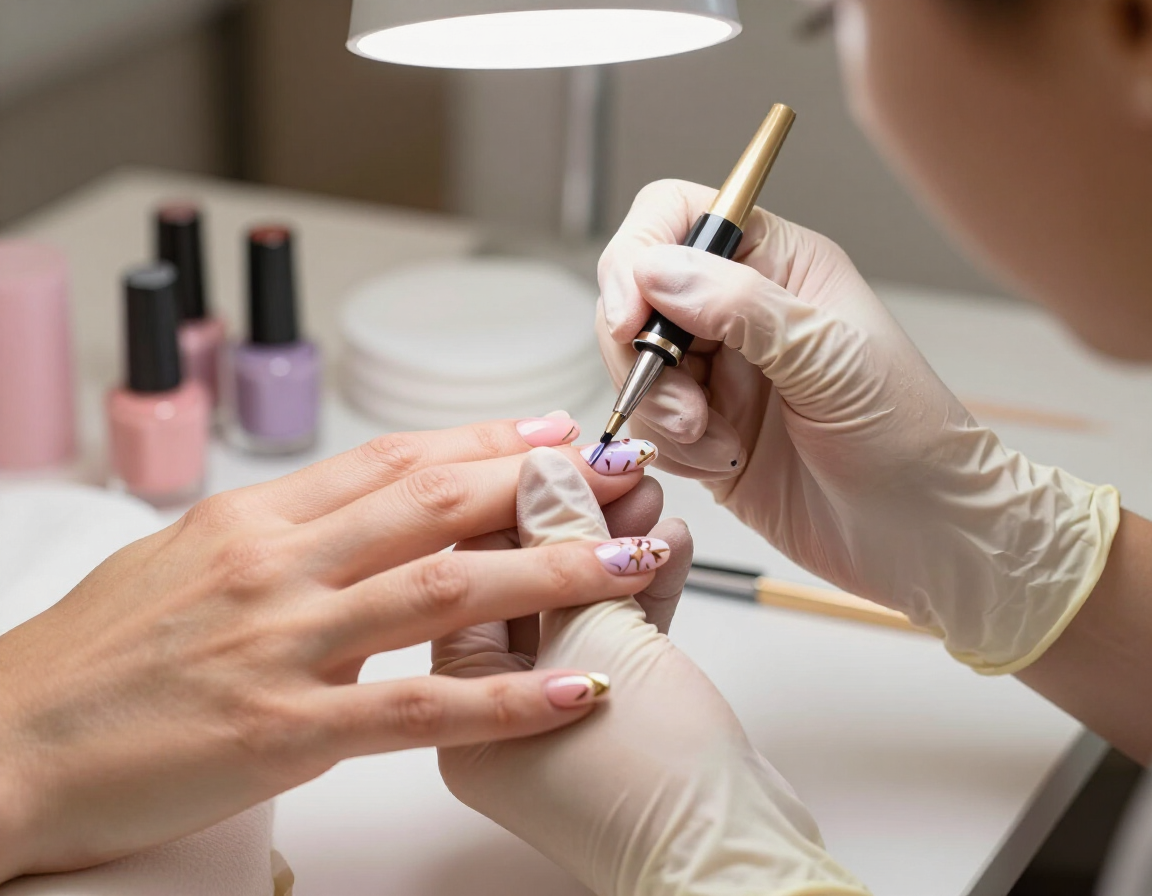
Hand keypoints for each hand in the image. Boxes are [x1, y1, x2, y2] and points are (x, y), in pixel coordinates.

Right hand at [0, 417, 658, 879]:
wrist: (7, 745)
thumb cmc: (98, 655)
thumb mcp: (187, 561)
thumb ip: (284, 539)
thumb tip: (365, 527)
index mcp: (253, 519)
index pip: (391, 460)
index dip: (483, 443)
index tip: (553, 436)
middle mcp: (275, 565)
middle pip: (432, 503)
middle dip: (538, 485)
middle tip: (620, 476)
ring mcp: (281, 645)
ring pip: (443, 592)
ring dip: (548, 573)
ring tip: (629, 563)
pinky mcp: (280, 731)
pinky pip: (417, 711)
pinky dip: (506, 699)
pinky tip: (575, 690)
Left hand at [437, 449, 867, 895]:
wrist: (736, 858)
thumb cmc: (649, 784)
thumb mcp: (596, 643)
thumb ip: (562, 549)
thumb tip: (539, 469)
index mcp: (456, 714)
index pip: (466, 581)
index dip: (513, 508)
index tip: (553, 456)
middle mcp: (500, 717)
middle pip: (526, 589)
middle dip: (574, 522)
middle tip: (612, 468)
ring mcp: (562, 719)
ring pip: (580, 609)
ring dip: (618, 549)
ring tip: (650, 495)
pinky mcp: (622, 716)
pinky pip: (621, 638)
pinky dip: (646, 591)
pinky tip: (672, 543)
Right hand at [597, 180, 1118, 673]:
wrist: (923, 535)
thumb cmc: (909, 437)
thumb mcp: (830, 359)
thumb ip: (739, 307)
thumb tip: (654, 269)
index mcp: (779, 265)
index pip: (678, 219)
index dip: (638, 257)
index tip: (632, 316)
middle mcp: (739, 311)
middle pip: (636, 296)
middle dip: (645, 355)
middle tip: (688, 406)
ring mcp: (717, 373)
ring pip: (634, 366)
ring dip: (661, 409)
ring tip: (716, 442)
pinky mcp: (702, 431)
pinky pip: (646, 424)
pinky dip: (672, 449)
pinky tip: (725, 463)